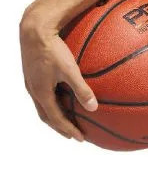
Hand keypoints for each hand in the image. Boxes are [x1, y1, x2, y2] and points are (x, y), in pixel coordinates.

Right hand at [19, 14, 97, 140]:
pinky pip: (43, 94)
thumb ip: (81, 89)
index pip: (55, 119)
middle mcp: (34, 90)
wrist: (34, 30)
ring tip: (68, 120)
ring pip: (43, 105)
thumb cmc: (53, 49)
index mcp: (41, 93)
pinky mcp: (33, 74)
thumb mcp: (70, 70)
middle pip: (46, 116)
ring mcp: (31, 82)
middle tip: (73, 134)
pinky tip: (63, 96)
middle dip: (60, 127)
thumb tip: (94, 108)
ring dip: (55, 115)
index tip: (80, 139)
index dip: (68, 130)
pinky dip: (53, 102)